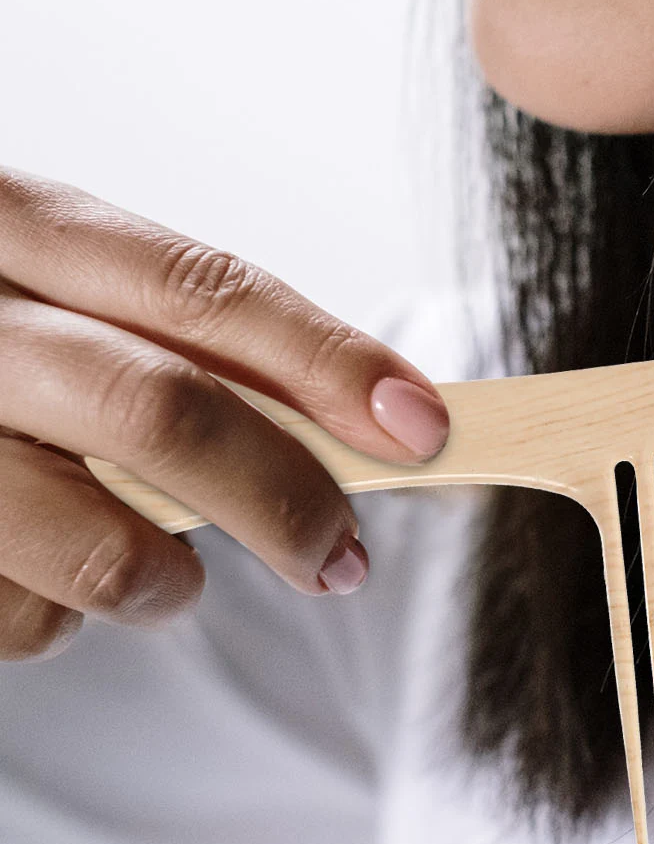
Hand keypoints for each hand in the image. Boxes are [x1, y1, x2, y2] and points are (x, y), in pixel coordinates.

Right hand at [0, 167, 450, 660]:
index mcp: (11, 224)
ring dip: (169, 585)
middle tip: (342, 557)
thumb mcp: (61, 303)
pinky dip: (57, 619)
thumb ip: (180, 342)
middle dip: (285, 498)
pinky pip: (21, 619)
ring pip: (98, 544)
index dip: (328, 361)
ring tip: (165, 577)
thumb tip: (373, 419)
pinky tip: (33, 574)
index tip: (422, 426)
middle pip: (162, 413)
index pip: (202, 289)